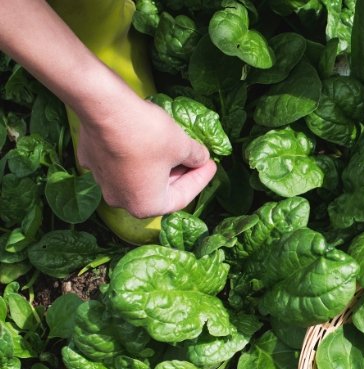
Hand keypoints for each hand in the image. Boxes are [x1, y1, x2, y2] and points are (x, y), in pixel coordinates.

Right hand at [76, 95, 216, 217]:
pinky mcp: (90, 160)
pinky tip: (146, 140)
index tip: (211, 165)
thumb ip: (196, 156)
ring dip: (158, 165)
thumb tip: (200, 158)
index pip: (182, 197)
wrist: (106, 108)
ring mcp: (102, 181)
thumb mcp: (182, 145)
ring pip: (138, 176)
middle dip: (180, 173)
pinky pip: (120, 161)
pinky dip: (135, 155)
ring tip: (176, 149)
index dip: (200, 179)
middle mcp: (120, 200)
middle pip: (159, 190)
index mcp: (145, 205)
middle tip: (196, 159)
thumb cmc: (148, 135)